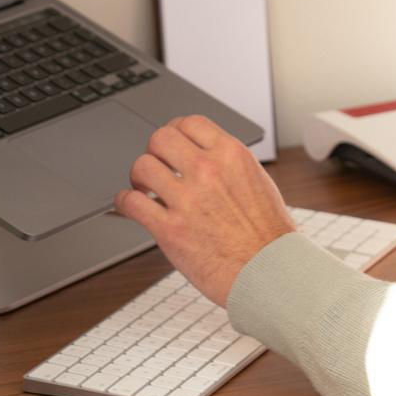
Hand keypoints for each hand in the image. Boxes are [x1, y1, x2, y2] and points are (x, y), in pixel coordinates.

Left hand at [114, 115, 298, 305]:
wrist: (270, 272)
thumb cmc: (269, 235)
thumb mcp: (257, 182)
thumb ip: (228, 165)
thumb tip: (205, 156)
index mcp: (231, 155)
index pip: (189, 122)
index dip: (175, 131)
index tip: (170, 144)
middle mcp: (207, 171)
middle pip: (160, 138)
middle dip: (154, 150)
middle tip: (155, 165)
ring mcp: (187, 199)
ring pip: (142, 166)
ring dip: (138, 177)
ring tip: (143, 188)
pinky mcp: (170, 229)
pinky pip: (131, 203)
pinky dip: (125, 202)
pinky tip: (130, 206)